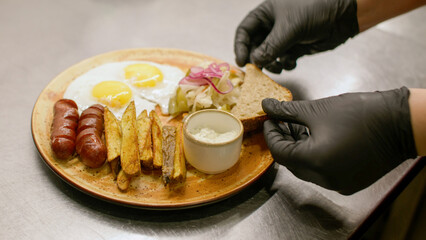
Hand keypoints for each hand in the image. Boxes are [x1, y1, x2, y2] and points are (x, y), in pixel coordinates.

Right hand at [234, 0, 358, 72]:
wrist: (343, 15)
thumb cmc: (315, 10)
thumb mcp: (289, 28)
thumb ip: (270, 47)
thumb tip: (255, 62)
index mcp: (266, 13)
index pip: (245, 31)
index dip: (240, 46)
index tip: (242, 62)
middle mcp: (273, 25)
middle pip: (255, 46)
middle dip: (257, 59)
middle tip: (259, 71)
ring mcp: (284, 37)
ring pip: (268, 56)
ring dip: (271, 64)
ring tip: (277, 67)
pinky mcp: (295, 47)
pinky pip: (283, 60)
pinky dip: (285, 65)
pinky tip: (292, 63)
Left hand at [262, 87, 416, 193]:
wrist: (401, 123)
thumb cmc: (363, 113)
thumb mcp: (318, 110)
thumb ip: (288, 111)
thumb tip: (267, 106)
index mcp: (315, 161)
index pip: (279, 152)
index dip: (271, 134)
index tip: (269, 119)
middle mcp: (325, 178)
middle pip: (291, 162)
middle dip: (283, 140)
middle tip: (280, 121)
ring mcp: (337, 183)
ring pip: (305, 168)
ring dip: (297, 148)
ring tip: (296, 126)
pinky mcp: (348, 182)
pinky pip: (321, 171)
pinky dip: (313, 156)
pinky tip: (313, 137)